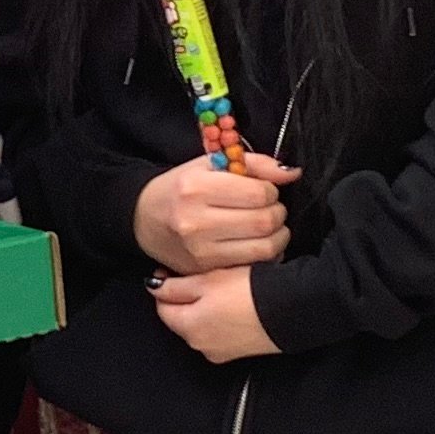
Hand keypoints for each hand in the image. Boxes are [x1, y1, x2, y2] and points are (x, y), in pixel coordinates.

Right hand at [134, 149, 300, 271]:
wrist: (142, 219)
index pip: (258, 193)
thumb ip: (253, 164)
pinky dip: (265, 253)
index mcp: (195, 188)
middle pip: (264, 221)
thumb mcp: (209, 165)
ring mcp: (200, 250)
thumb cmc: (180, 188)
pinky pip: (252, 264)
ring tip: (268, 226)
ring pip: (263, 247)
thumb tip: (292, 173)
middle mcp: (196, 221)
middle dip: (278, 213)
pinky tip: (258, 243)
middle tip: (271, 209)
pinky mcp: (204, 269)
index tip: (265, 190)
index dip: (272, 191)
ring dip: (277, 235)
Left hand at [151, 267, 275, 361]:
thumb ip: (177, 287)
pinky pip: (222, 331)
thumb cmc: (250, 292)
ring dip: (205, 307)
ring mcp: (223, 351)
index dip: (165, 287)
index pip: (163, 308)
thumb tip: (154, 287)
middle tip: (199, 274)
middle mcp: (201, 346)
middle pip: (182, 318)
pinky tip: (235, 301)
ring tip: (221, 285)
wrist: (295, 309)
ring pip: (202, 324)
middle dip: (186, 297)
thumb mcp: (208, 282)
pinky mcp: (243, 350)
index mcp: (189, 328)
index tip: (172, 269)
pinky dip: (222, 317)